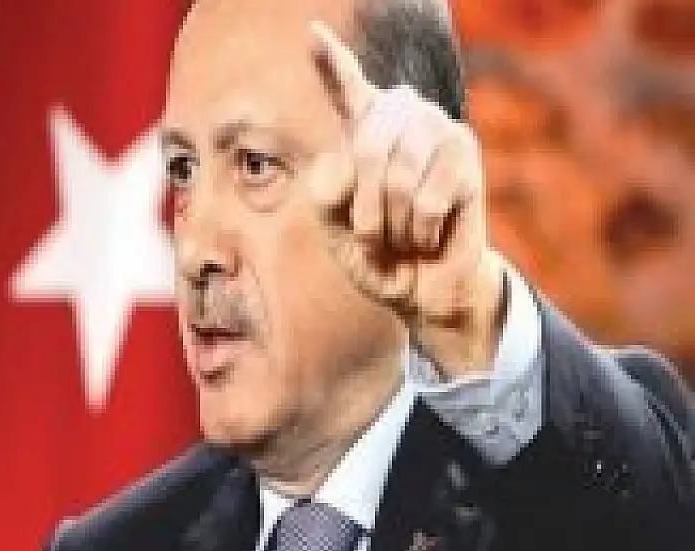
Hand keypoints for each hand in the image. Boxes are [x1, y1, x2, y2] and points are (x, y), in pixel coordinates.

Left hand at [307, 20, 505, 376]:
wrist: (419, 291)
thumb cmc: (375, 254)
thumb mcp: (331, 227)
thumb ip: (325, 191)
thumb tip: (350, 163)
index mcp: (363, 129)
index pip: (343, 88)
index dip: (330, 62)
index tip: (312, 33)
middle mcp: (401, 118)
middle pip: (365, 143)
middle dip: (362, 205)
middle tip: (371, 235)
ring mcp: (437, 129)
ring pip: (396, 174)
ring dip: (390, 222)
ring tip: (400, 237)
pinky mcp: (465, 155)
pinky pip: (426, 198)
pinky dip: (417, 232)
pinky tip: (427, 237)